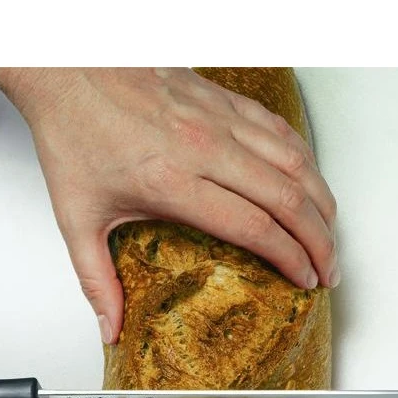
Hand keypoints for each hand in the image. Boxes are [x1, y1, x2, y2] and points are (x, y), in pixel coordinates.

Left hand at [0, 67, 338, 343]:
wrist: (66, 69)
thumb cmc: (73, 135)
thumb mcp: (77, 218)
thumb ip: (96, 279)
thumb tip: (109, 328)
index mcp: (174, 181)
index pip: (254, 226)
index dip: (289, 257)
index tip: (303, 279)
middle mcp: (205, 148)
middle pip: (287, 197)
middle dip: (319, 240)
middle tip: (328, 269)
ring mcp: (217, 118)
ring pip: (294, 160)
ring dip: (321, 200)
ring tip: (330, 233)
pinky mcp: (220, 99)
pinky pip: (278, 129)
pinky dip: (304, 158)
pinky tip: (309, 180)